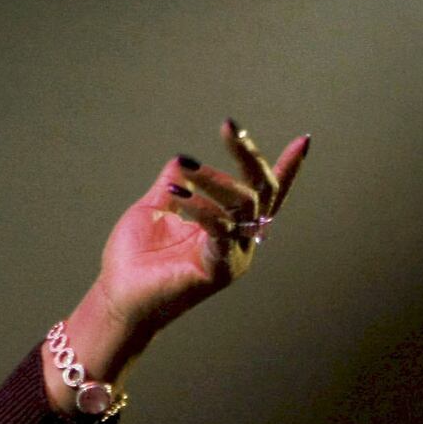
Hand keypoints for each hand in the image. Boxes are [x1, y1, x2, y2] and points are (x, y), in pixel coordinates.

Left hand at [100, 117, 311, 337]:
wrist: (118, 297)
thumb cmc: (136, 258)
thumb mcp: (156, 209)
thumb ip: (174, 184)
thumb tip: (182, 158)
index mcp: (229, 225)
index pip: (265, 193)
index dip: (287, 168)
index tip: (305, 141)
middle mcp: (239, 240)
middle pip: (261, 191)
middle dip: (249, 155)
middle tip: (230, 127)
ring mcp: (233, 257)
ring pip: (242, 205)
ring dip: (214, 180)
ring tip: (186, 168)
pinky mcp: (219, 271)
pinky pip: (221, 231)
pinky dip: (203, 209)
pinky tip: (181, 198)